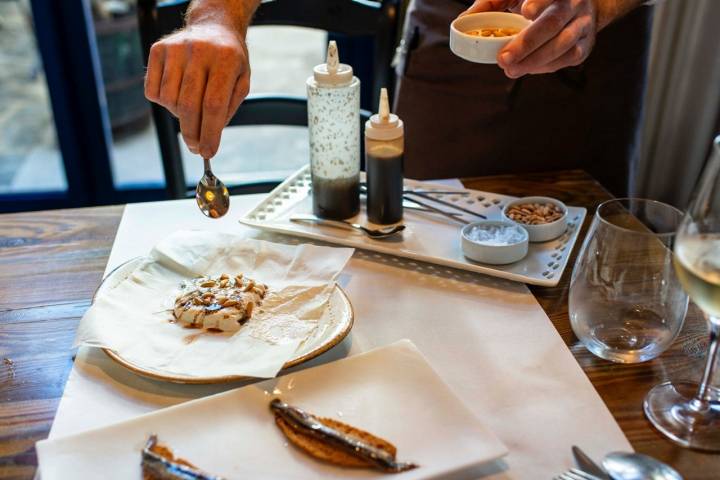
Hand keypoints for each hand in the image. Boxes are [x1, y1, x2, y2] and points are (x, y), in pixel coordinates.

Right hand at [144, 22, 249, 158]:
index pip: (214, 105)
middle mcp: (199, 50)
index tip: (208, 152)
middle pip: (189, 106)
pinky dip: (163, 102)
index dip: (209, 133)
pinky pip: (152, 92)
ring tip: (192, 107)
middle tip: (197, 147)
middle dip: (192, 133)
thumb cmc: (229, 61)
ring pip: (169, 101)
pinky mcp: (157, 49)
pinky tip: (177, 93)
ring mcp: (175, 48)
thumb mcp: (241, 82)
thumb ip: (227, 110)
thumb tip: (207, 140)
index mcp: (226, 59)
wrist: (213, 26)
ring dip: (179, 116)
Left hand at [462, 0, 597, 78]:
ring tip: (510, 70)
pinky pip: (568, 58)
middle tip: (503, 59)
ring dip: (534, 61)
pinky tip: (528, 69)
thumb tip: (464, 20)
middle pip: (552, 23)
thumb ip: (492, 2)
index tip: (525, 12)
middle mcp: (573, 3)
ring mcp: (583, 24)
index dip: (539, 1)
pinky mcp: (586, 45)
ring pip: (562, 44)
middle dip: (526, 44)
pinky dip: (546, 66)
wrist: (582, 5)